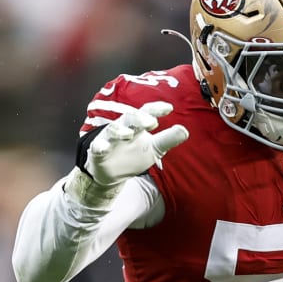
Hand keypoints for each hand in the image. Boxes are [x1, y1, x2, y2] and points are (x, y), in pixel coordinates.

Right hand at [71, 101, 190, 205]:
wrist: (112, 173)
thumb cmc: (134, 155)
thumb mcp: (155, 148)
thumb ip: (168, 139)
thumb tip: (185, 130)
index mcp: (137, 125)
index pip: (147, 112)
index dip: (156, 109)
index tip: (170, 108)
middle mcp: (123, 127)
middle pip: (130, 118)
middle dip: (140, 118)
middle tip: (152, 121)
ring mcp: (109, 139)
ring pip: (113, 130)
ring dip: (120, 130)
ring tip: (129, 134)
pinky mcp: (98, 151)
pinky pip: (97, 147)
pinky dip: (99, 146)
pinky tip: (102, 148)